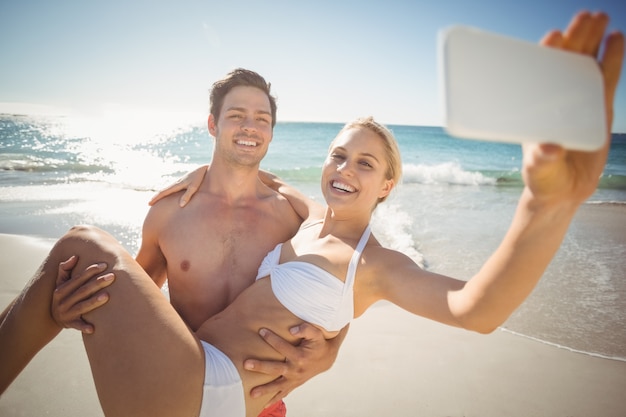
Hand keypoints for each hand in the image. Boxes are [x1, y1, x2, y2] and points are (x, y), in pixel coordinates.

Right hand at [52, 256, 114, 333]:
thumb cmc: (63, 295)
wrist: (52, 317)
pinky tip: (93, 328)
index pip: (78, 279)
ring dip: (94, 301)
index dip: (90, 271)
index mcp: (60, 290)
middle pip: (82, 291)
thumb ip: (65, 269)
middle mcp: (62, 301)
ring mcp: (66, 313)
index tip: (104, 265)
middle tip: (112, 276)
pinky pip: (78, 326)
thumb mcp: (60, 283)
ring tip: (108, 296)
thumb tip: (74, 256)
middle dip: (97, 283)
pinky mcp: (70, 324)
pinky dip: (84, 327)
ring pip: (82, 307)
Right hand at [149, 165, 208, 206]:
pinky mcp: (183, 181)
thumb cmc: (199, 178)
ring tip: (156, 199)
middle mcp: (176, 183)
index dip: (156, 198)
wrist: (203, 168)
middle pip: (163, 190)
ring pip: (167, 188)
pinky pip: (172, 188)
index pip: (164, 192)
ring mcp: (179, 182)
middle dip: (156, 197)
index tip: (149, 203)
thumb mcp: (194, 187)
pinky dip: (167, 192)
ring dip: (161, 194)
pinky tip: (168, 194)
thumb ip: (187, 196)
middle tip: (149, 203)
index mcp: (177, 185)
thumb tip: (180, 205)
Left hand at [244, 323, 344, 406]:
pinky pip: (283, 393)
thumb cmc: (318, 343)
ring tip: (251, 393)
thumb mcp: (316, 333)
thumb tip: (292, 330)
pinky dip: (274, 399)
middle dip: (260, 366)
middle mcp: (296, 369)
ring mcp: (295, 379)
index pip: (282, 347)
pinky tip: (264, 405)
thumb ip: (305, 329)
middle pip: (276, 369)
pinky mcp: (294, 384)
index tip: (261, 331)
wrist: (327, 358)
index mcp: (300, 356)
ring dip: (264, 389)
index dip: (272, 338)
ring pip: (277, 386)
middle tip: (246, 364)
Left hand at [522, 11, 623, 205]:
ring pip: (586, 64)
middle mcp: (555, 100)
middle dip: (575, 37)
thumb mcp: (540, 170)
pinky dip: (612, 57)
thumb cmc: (543, 179)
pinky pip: (607, 78)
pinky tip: (617, 37)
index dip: (546, 54)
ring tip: (600, 16)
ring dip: (592, 39)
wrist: (565, 192)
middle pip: (565, 62)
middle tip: (584, 16)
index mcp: (536, 109)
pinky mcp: (598, 109)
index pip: (538, 74)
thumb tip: (549, 148)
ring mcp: (578, 102)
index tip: (553, 37)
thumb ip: (542, 159)